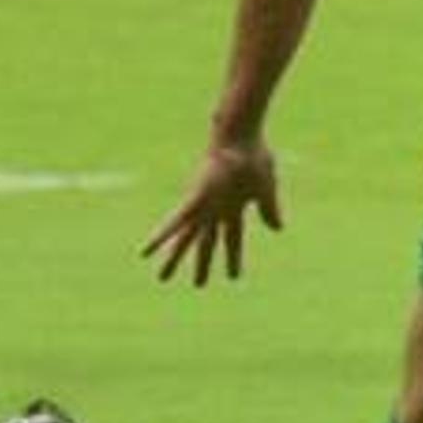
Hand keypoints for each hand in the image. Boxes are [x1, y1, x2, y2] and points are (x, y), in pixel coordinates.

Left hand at [143, 138, 282, 285]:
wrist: (241, 136)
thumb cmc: (254, 156)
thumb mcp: (267, 189)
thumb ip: (269, 209)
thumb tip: (277, 229)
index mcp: (233, 208)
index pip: (233, 240)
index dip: (233, 258)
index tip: (233, 277)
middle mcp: (214, 210)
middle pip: (207, 243)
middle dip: (202, 264)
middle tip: (198, 285)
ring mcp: (202, 206)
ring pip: (186, 238)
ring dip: (174, 258)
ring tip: (162, 278)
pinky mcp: (193, 199)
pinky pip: (173, 223)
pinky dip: (159, 238)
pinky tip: (144, 251)